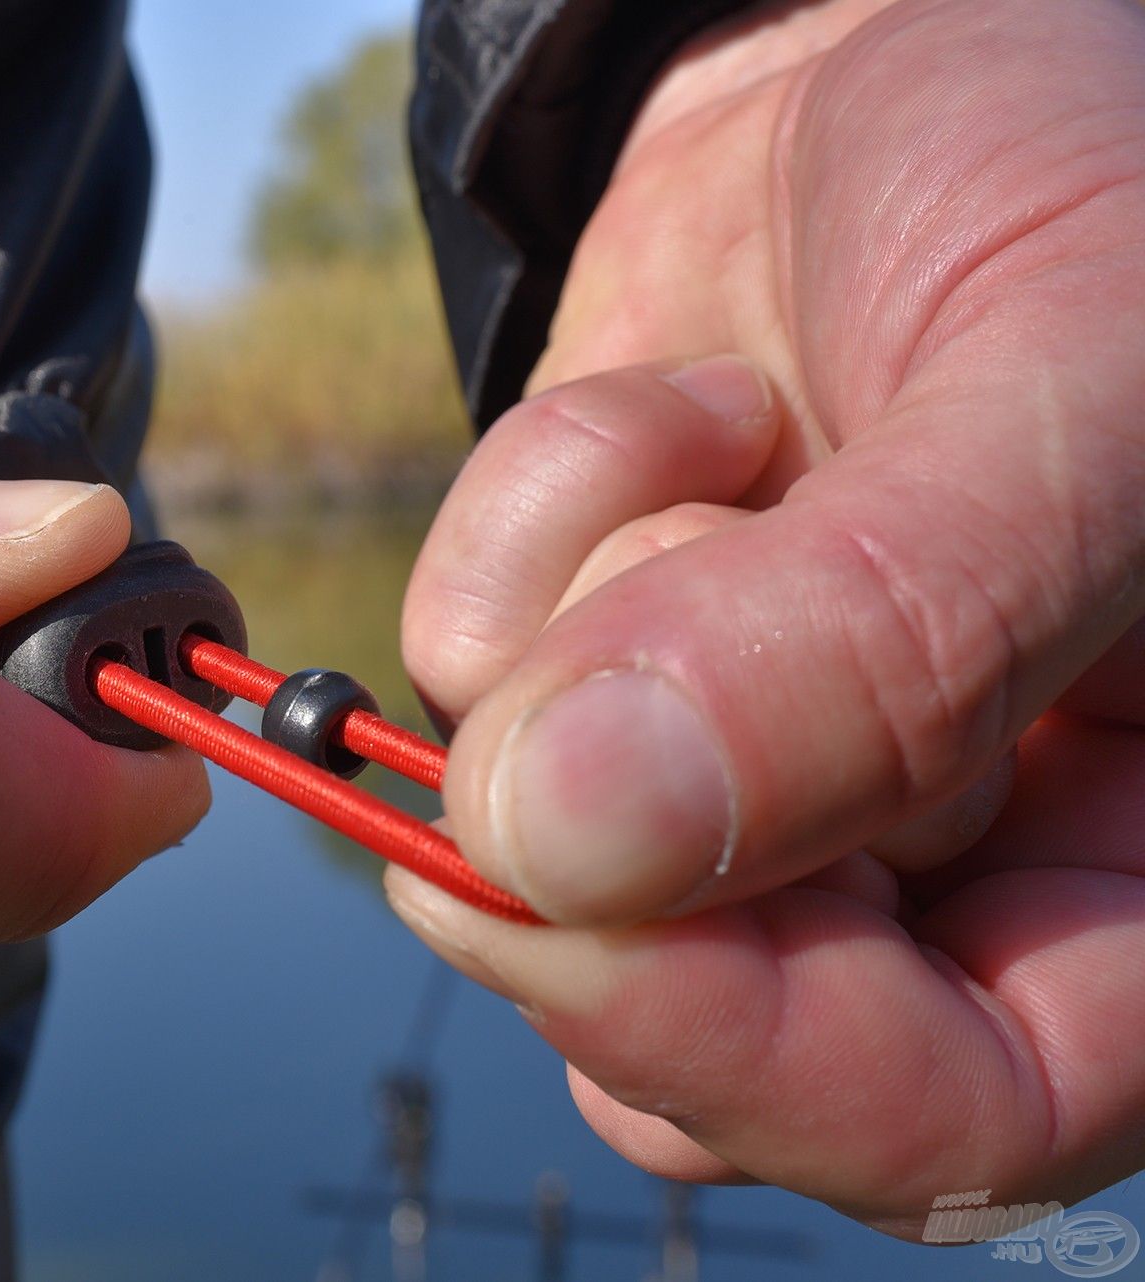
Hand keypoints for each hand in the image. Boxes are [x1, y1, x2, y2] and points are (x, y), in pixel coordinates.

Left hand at [395, 0, 1144, 1235]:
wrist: (922, 48)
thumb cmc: (1100, 179)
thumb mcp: (1077, 392)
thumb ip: (875, 643)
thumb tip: (570, 843)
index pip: (952, 1112)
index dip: (738, 1047)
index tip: (543, 895)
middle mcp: (959, 860)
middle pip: (716, 1018)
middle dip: (614, 830)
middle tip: (577, 664)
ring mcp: (762, 770)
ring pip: (561, 845)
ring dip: (606, 610)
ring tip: (745, 430)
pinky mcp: (610, 664)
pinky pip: (478, 673)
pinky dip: (540, 520)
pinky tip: (690, 409)